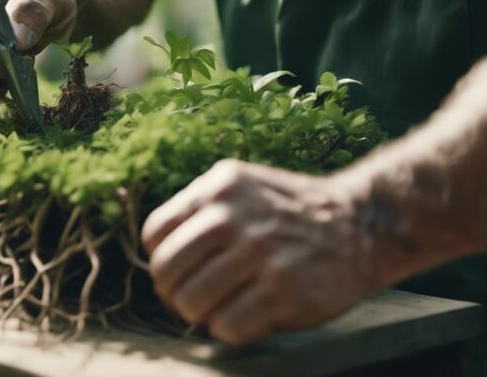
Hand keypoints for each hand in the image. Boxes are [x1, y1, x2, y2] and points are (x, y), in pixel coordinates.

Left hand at [142, 160, 376, 344]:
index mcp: (219, 187)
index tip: (181, 271)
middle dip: (174, 292)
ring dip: (200, 313)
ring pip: (191, 302)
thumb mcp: (241, 188)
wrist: (360, 225)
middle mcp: (233, 216)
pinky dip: (229, 328)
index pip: (155, 235)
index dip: (162, 260)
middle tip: (193, 297)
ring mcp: (259, 254)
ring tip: (219, 307)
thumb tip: (156, 256)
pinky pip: (226, 326)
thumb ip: (198, 210)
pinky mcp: (283, 291)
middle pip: (166, 271)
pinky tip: (247, 314)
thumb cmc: (289, 212)